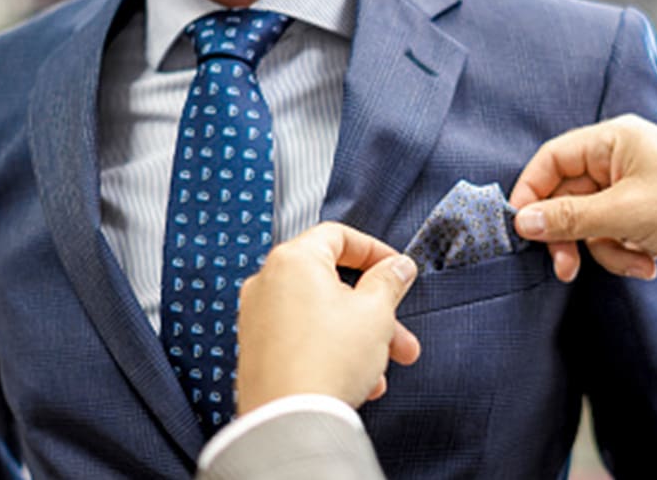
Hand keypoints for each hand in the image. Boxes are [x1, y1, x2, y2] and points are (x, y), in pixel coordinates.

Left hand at [236, 223, 420, 412]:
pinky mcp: (256, 352)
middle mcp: (267, 283)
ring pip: (321, 315)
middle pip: (333, 283)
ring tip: (384, 366)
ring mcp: (257, 319)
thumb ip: (389, 281)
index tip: (397, 270)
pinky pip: (303, 339)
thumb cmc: (327, 362)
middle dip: (376, 311)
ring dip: (359, 336)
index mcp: (293, 260)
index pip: (338, 236)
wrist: (289, 421)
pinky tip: (359, 379)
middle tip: (400, 333)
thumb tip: (397, 267)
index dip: (376, 251)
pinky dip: (332, 350)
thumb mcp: (375, 312)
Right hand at [509, 115, 656, 280]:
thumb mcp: (625, 215)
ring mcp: (633, 188)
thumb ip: (569, 218)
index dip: (531, 194)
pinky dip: (626, 254)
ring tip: (635, 262)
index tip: (522, 229)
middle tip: (565, 268)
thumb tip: (521, 221)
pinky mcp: (646, 215)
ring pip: (589, 224)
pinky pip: (614, 236)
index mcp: (612, 141)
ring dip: (604, 250)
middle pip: (567, 198)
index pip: (551, 161)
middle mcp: (619, 160)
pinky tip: (651, 263)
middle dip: (569, 235)